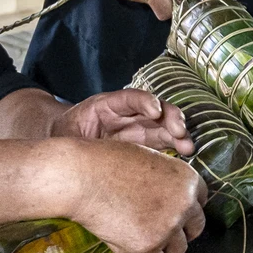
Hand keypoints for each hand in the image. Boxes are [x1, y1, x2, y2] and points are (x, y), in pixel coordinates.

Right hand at [51, 138, 207, 252]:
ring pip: (176, 252)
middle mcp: (185, 205)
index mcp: (188, 180)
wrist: (82, 177)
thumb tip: (169, 198)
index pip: (200, 203)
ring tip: (146, 248)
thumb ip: (167, 181)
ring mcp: (167, 228)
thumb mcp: (150, 160)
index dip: (186, 211)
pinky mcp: (147, 247)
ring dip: (163, 252)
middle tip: (162, 235)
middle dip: (180, 234)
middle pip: (195, 229)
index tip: (175, 216)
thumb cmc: (107, 162)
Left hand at [54, 88, 193, 156]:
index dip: (144, 101)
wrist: (64, 145)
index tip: (155, 110)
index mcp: (105, 107)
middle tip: (180, 131)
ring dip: (178, 133)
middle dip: (169, 117)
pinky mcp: (143, 143)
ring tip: (188, 146)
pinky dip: (175, 145)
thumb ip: (74, 142)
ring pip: (162, 125)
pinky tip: (185, 153)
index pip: (128, 98)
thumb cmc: (64, 139)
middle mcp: (125, 114)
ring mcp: (136, 127)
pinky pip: (162, 141)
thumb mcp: (64, 138)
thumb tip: (79, 153)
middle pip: (152, 109)